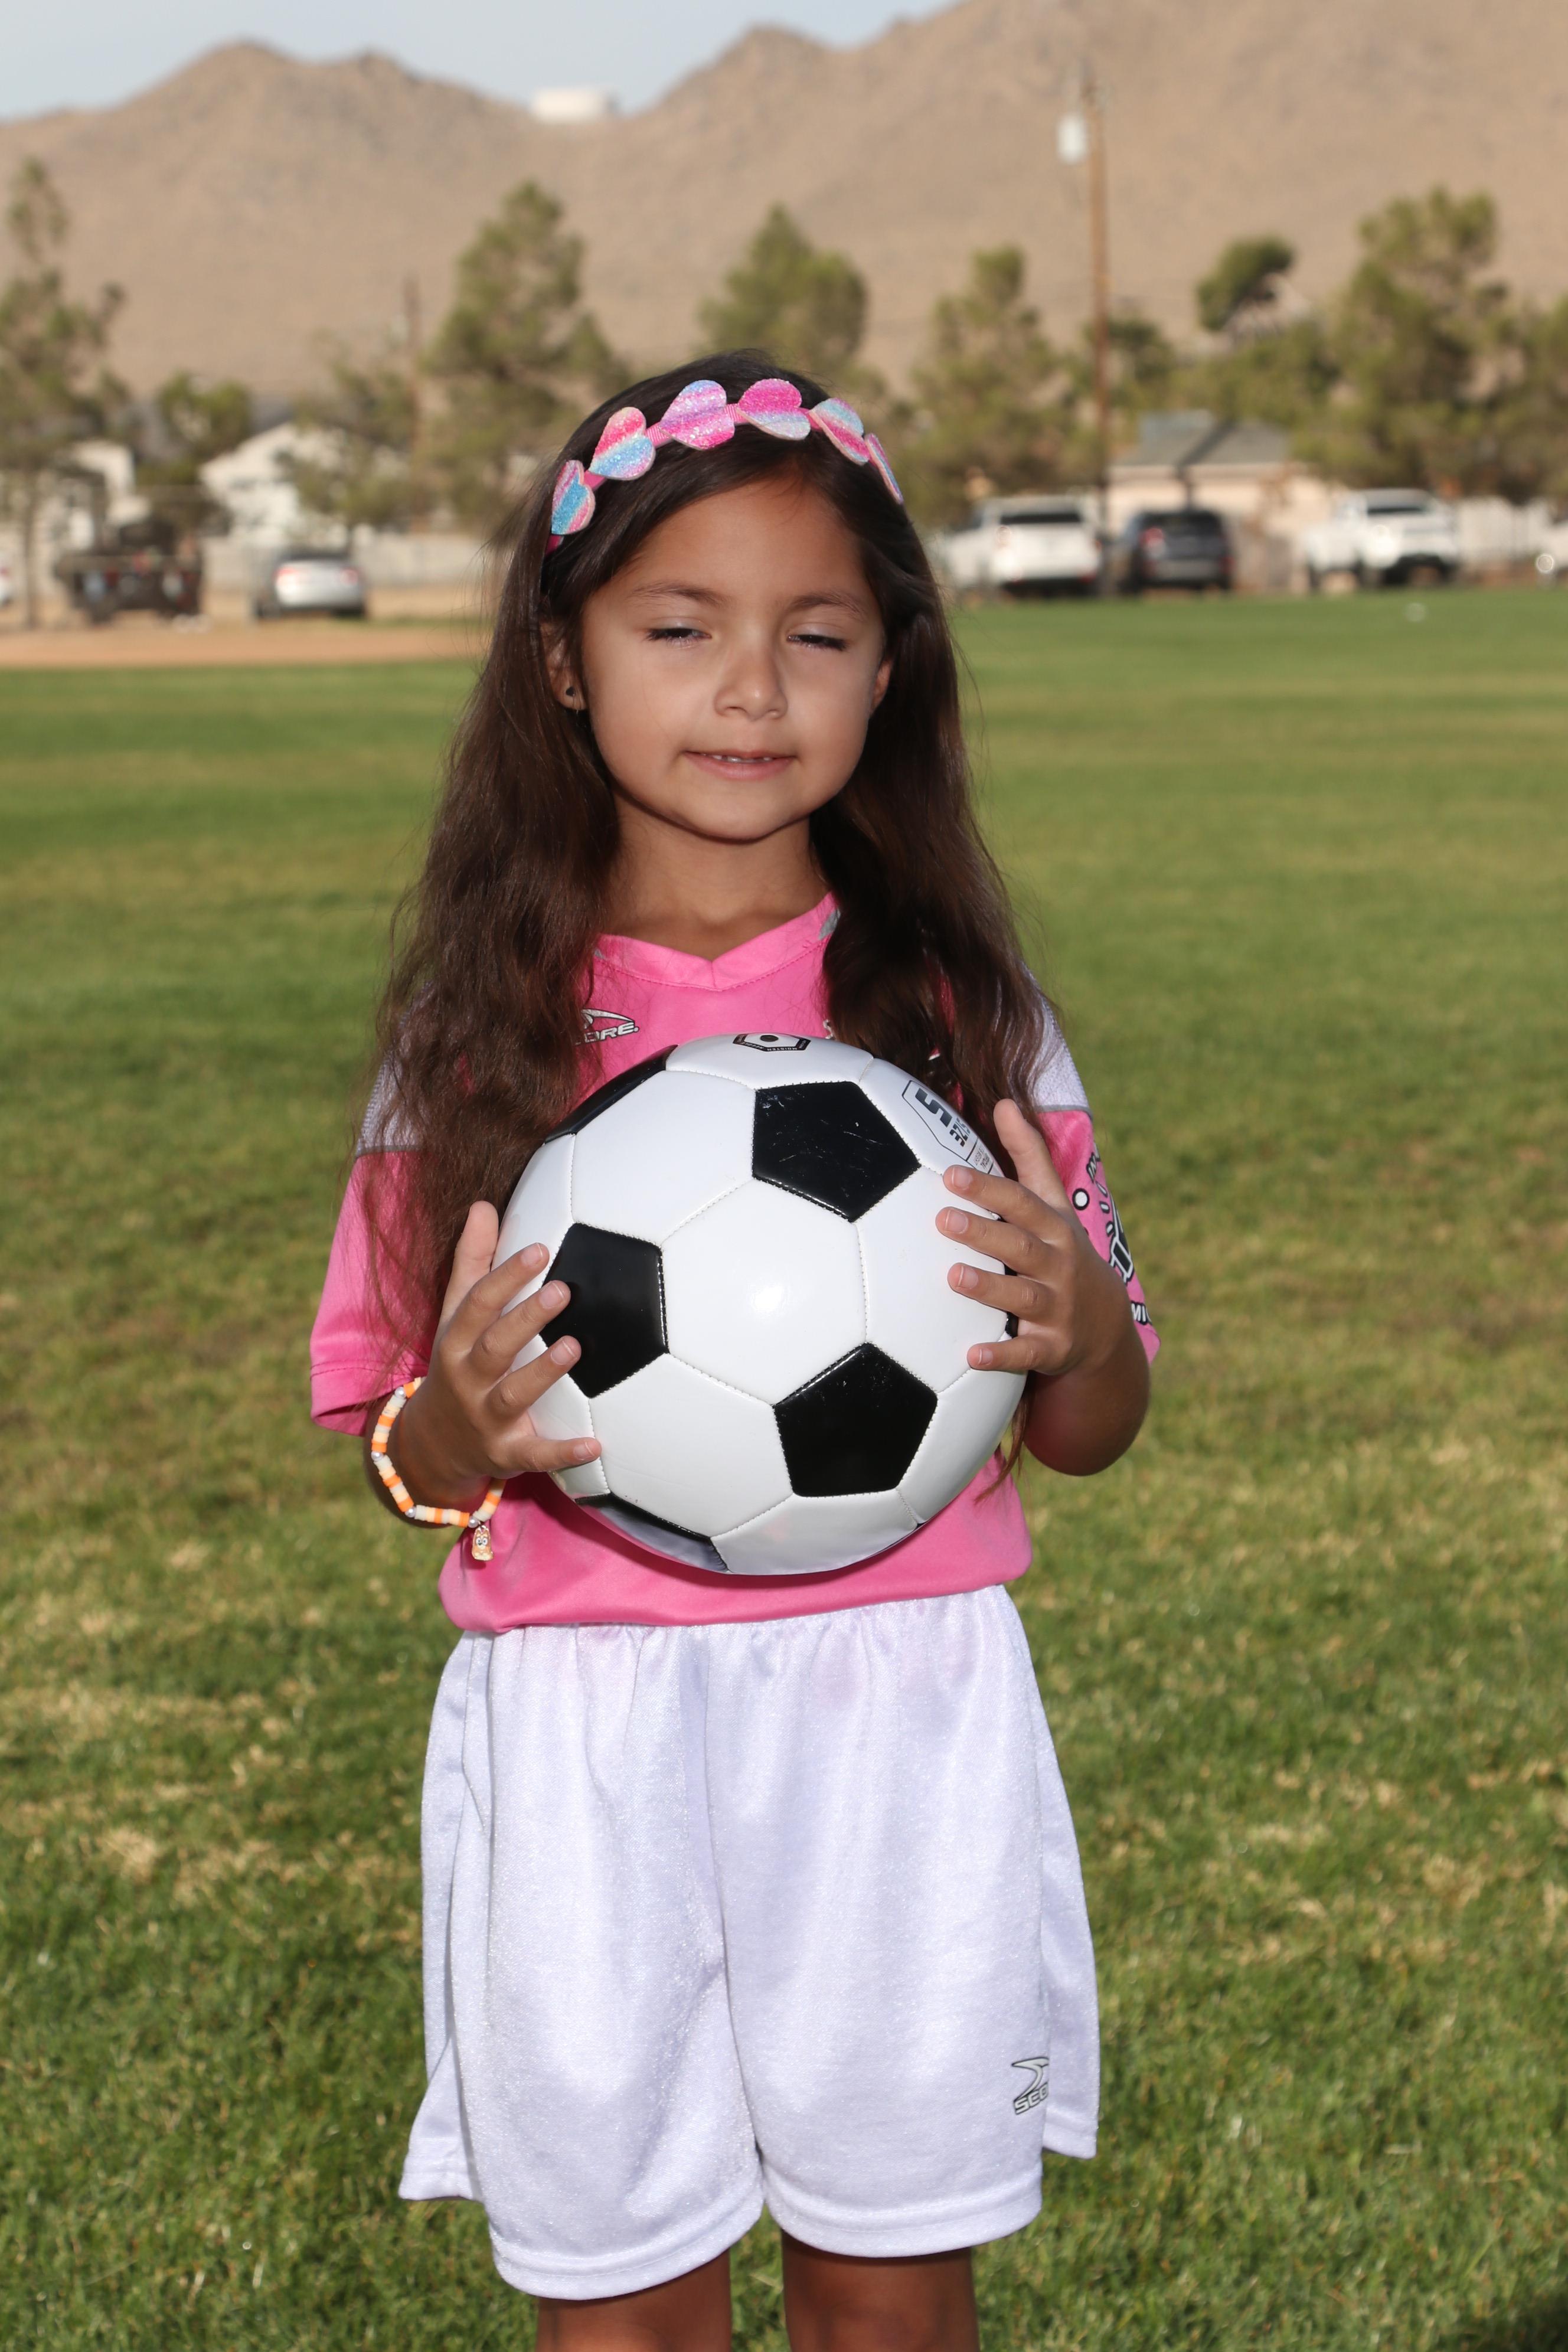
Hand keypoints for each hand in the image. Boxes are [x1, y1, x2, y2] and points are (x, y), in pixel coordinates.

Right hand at [392, 1202, 600, 1508]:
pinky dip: (563, 1453)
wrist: (433, 1443)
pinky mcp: (505, 1454)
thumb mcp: (455, 1315)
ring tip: (576, 1346)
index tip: (541, 1249)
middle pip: (493, 1346)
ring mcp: (485, 1419)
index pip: (478, 1303)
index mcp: (456, 1341)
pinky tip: (595, 1445)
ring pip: (513, 1396)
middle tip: (564, 1290)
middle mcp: (466, 1379)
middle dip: (525, 1319)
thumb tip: (483, 1205)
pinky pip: (535, 1456)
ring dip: (542, 1373)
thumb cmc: (458, 1362)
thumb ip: (472, 1261)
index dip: (506, 1276)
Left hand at [937, 1099, 1126, 1379]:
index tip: (951, 1175)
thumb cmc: (1063, 1252)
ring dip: (990, 1288)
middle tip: (943, 1219)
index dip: (989, 1190)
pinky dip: (1001, 1355)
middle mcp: (1059, 1267)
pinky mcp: (1052, 1348)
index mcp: (1055, 1229)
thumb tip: (1004, 1103)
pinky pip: (1025, 1354)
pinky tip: (971, 1355)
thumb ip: (1028, 1156)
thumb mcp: (1053, 1205)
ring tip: (953, 1276)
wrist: (1106, 1324)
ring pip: (1022, 1297)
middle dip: (985, 1232)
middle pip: (1021, 1246)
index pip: (1022, 1203)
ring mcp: (1057, 1309)